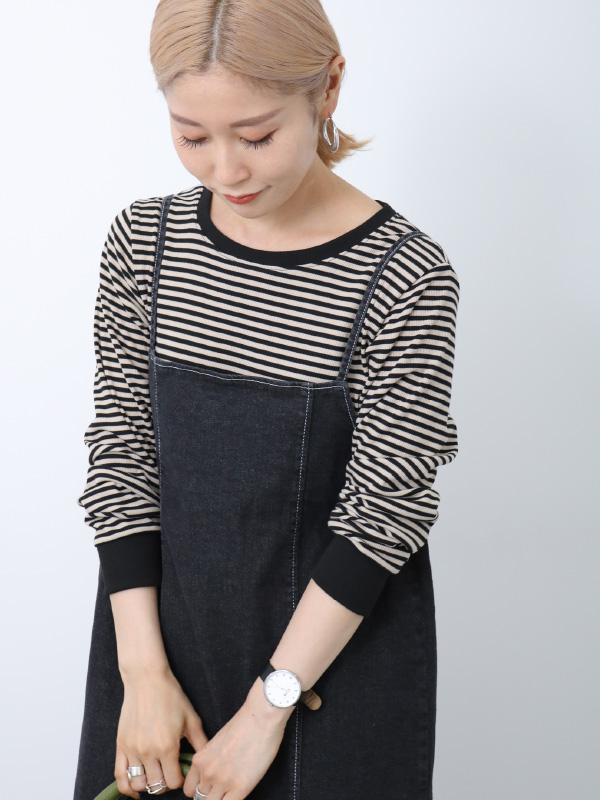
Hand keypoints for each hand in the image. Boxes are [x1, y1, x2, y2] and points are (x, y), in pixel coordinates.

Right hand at [114, 666, 207, 797]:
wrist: (147, 679)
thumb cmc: (171, 696)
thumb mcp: (192, 719)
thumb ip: (201, 742)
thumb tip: (206, 761)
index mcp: (168, 747)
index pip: (174, 782)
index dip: (181, 780)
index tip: (182, 771)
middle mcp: (149, 752)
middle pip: (157, 786)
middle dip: (166, 783)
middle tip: (170, 772)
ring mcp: (133, 750)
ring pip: (139, 784)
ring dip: (149, 785)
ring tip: (156, 775)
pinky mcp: (121, 745)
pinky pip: (119, 776)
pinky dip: (126, 788)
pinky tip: (135, 790)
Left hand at [183, 678, 293, 798]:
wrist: (260, 717)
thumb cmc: (244, 724)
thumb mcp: (218, 742)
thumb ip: (212, 759)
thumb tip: (216, 772)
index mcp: (200, 760)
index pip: (190, 789)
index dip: (200, 791)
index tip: (209, 789)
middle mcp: (207, 773)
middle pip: (200, 799)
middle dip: (211, 796)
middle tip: (223, 789)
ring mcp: (223, 782)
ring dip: (221, 799)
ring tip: (231, 792)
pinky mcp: (240, 787)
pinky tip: (239, 794)